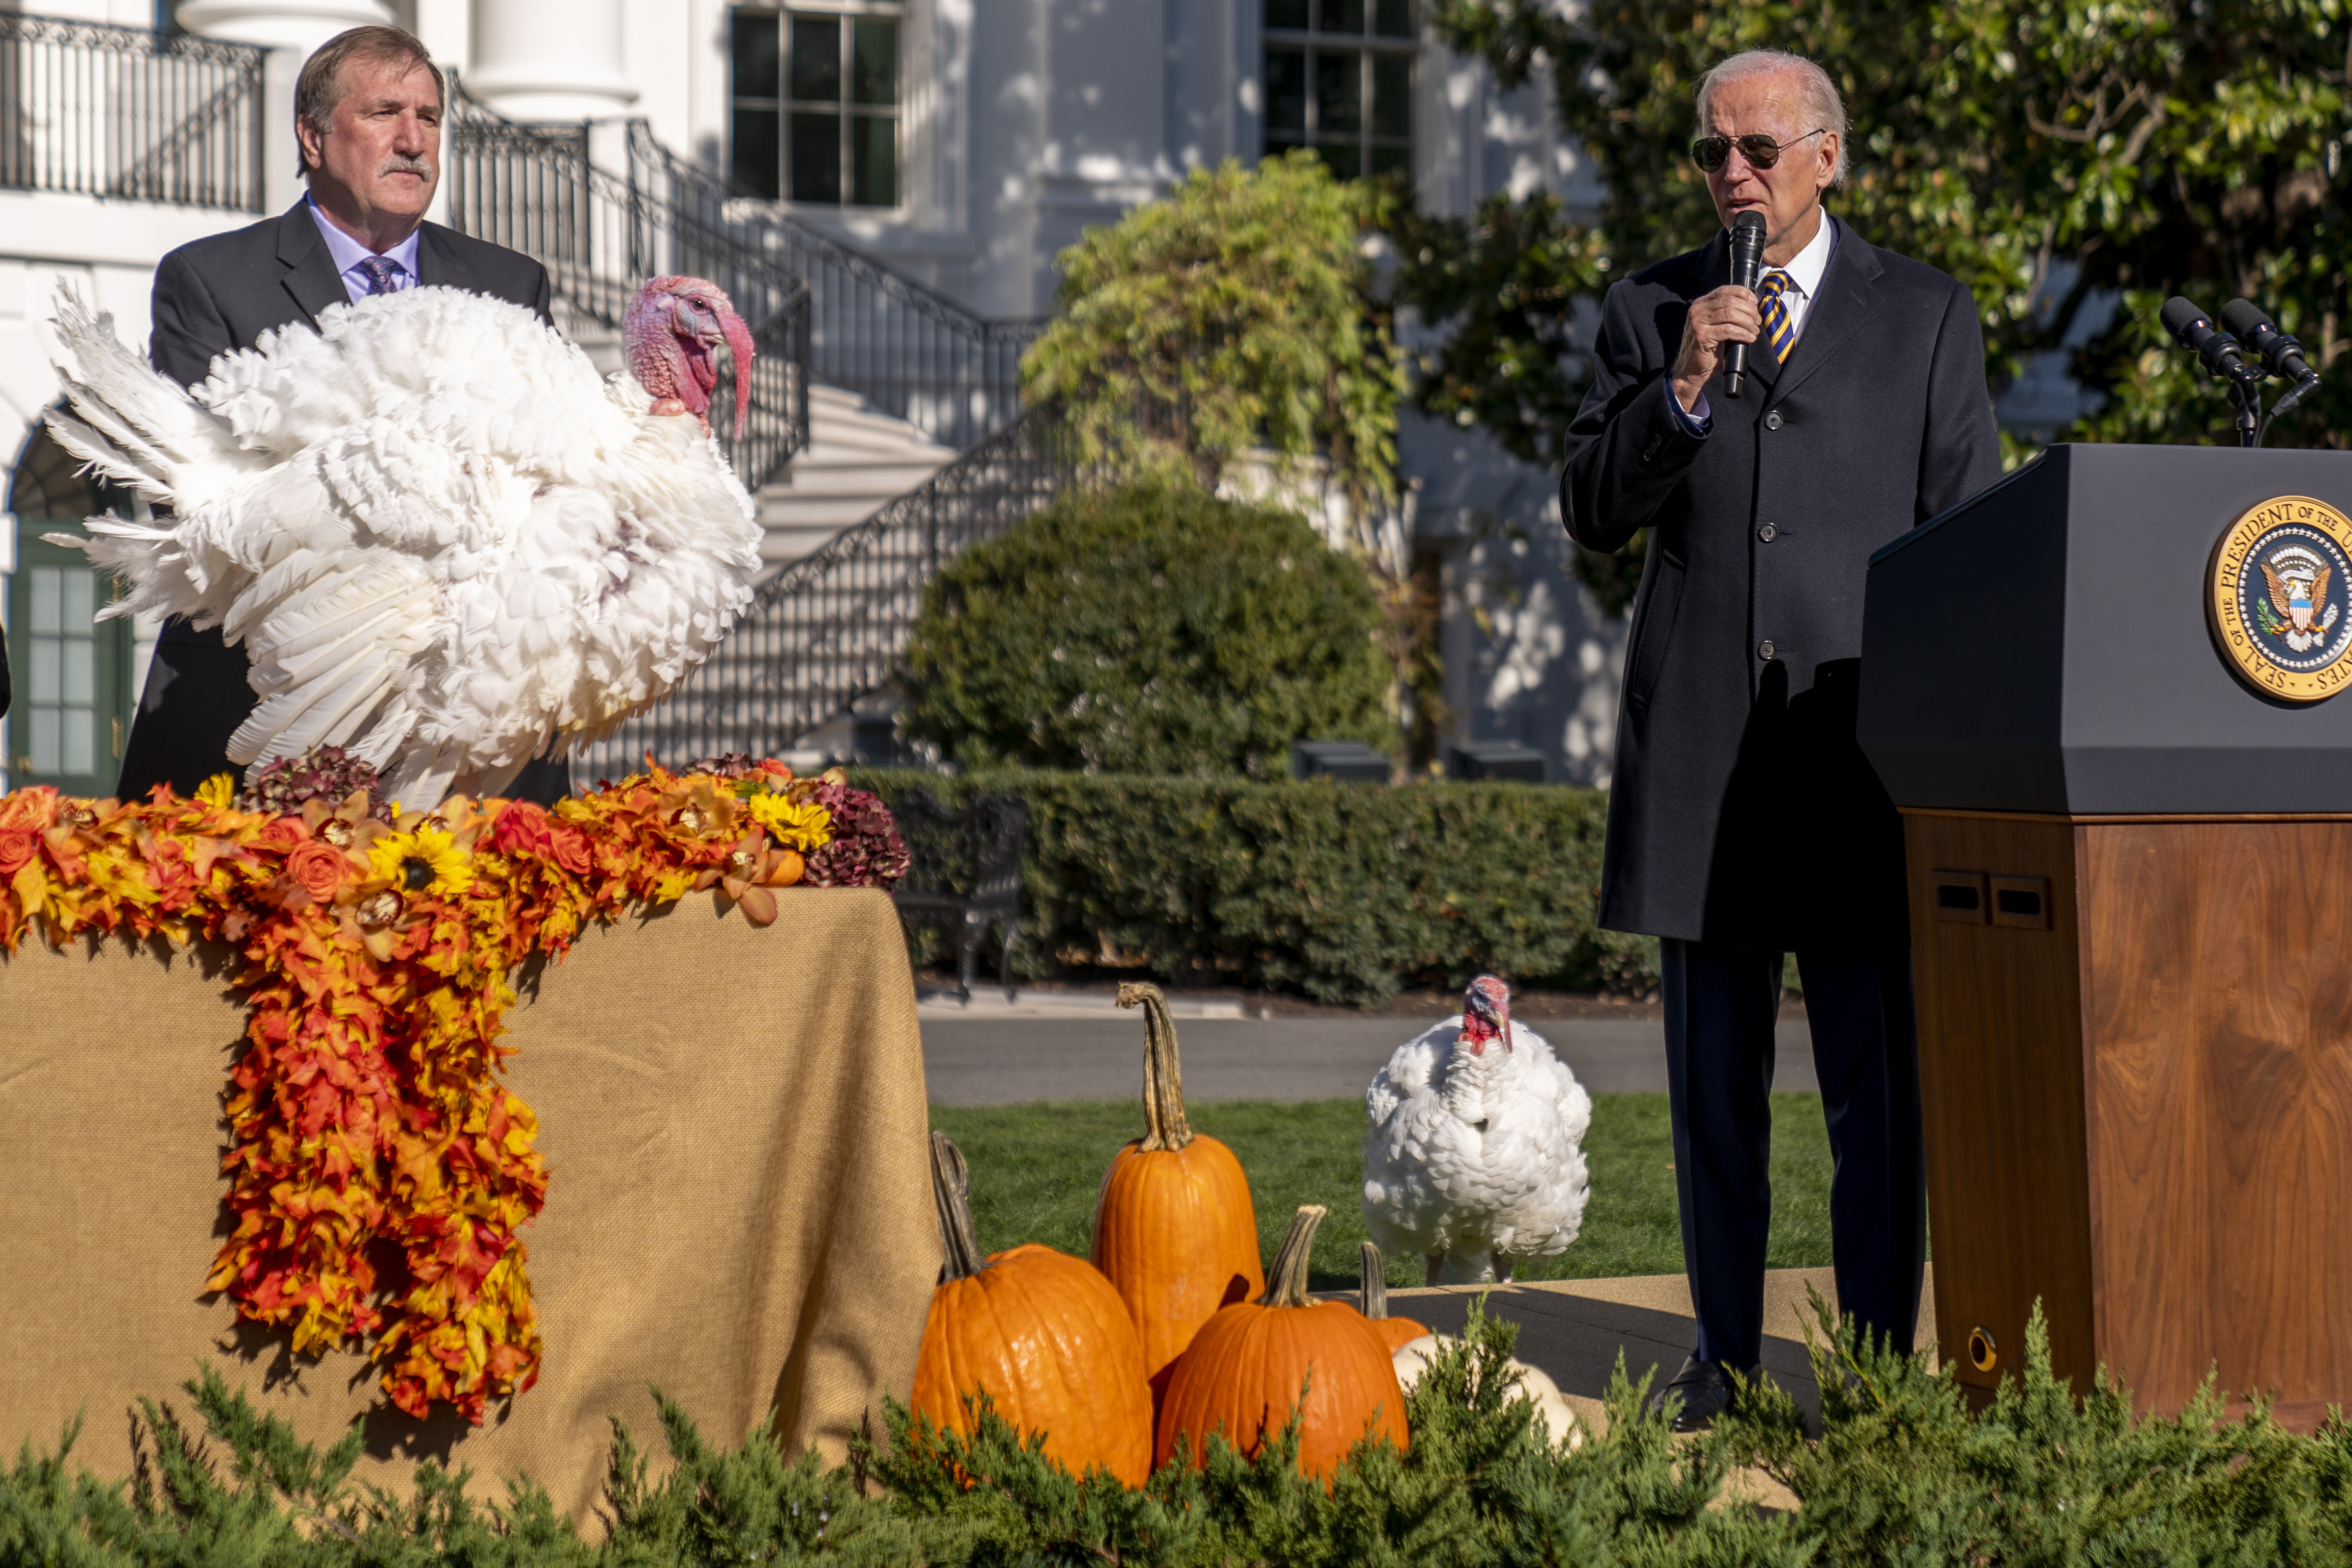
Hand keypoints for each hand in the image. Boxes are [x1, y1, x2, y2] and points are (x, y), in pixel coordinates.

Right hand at [1671, 285, 1762, 412]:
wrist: (1690, 370)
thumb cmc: (1706, 348)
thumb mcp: (1714, 325)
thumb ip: (1725, 313)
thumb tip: (1751, 306)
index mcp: (1700, 304)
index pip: (1725, 290)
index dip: (1744, 294)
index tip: (1755, 304)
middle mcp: (1697, 311)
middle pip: (1730, 301)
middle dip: (1749, 310)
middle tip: (1757, 321)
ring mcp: (1697, 323)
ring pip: (1731, 314)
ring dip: (1747, 322)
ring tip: (1754, 331)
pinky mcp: (1702, 337)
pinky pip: (1728, 330)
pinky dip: (1743, 333)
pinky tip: (1749, 338)